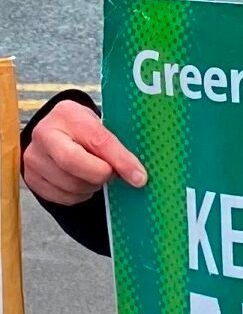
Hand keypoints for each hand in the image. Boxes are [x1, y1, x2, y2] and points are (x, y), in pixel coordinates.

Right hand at [22, 100, 146, 206]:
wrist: (55, 132)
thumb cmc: (81, 128)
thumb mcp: (99, 126)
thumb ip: (116, 147)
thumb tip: (138, 176)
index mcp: (66, 115)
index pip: (97, 140)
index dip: (120, 161)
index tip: (139, 177)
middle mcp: (43, 135)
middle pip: (75, 165)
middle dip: (100, 175)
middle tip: (110, 172)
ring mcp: (34, 159)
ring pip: (71, 186)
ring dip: (91, 186)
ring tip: (93, 171)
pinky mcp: (33, 179)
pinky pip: (64, 198)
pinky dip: (79, 195)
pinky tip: (80, 180)